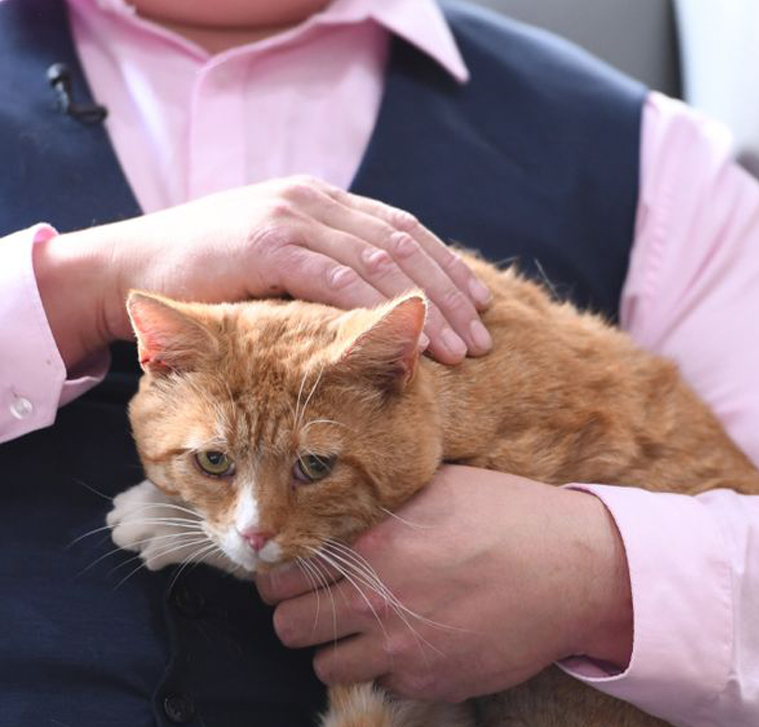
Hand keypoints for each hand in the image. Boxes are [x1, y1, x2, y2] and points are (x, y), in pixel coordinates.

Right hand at [33, 176, 491, 371]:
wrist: (132, 268)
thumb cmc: (207, 278)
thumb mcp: (277, 268)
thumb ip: (323, 273)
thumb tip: (376, 310)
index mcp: (321, 201)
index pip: (401, 231)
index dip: (447, 268)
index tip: (481, 306)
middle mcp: (313, 200)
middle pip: (403, 245)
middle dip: (451, 294)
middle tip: (483, 338)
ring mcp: (291, 217)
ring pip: (380, 262)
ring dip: (426, 309)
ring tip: (459, 351)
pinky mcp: (268, 244)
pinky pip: (337, 277)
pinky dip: (377, 309)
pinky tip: (407, 338)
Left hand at [258, 465, 632, 702]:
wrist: (575, 572)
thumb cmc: (509, 518)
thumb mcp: (438, 490)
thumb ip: (380, 507)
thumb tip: (335, 511)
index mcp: (371, 549)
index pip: (282, 580)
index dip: (280, 581)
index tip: (291, 581)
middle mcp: (377, 604)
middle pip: (288, 629)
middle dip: (297, 618)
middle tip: (318, 608)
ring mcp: (403, 650)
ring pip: (325, 668)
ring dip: (337, 651)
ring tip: (363, 632)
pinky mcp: (432, 684)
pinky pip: (381, 687)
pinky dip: (386, 671)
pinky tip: (413, 645)